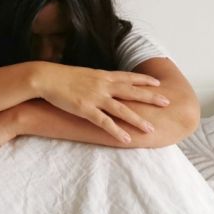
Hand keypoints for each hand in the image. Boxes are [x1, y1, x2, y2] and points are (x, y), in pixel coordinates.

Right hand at [31, 62, 169, 143]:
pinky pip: (104, 122)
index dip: (144, 80)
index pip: (128, 77)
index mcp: (103, 75)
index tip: (157, 83)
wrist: (46, 77)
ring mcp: (95, 97)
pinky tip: (126, 138)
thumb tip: (104, 83)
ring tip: (151, 129)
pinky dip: (116, 131)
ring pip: (122, 110)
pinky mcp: (86, 109)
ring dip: (138, 120)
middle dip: (150, 97)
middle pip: (132, 92)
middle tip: (167, 102)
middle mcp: (103, 85)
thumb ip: (96, 79)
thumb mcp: (84, 74)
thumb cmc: (62, 76)